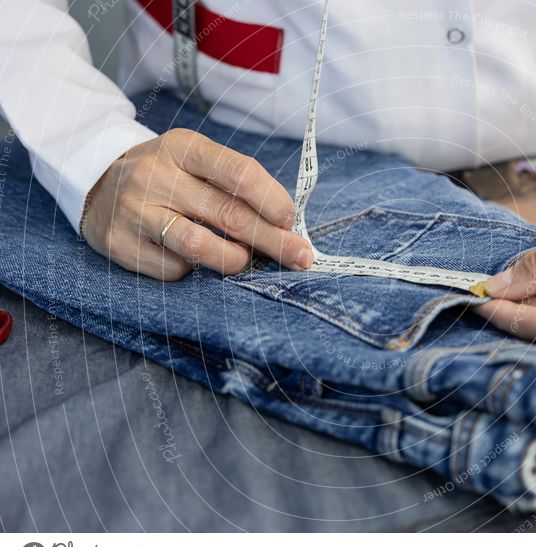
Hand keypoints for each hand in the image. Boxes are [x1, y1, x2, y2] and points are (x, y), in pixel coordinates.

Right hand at [81, 128, 311, 279]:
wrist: (97, 187)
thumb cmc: (167, 178)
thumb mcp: (196, 163)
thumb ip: (236, 187)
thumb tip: (286, 227)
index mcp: (183, 147)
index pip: (238, 172)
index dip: (272, 200)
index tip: (292, 221)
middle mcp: (155, 175)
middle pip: (228, 214)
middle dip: (273, 240)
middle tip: (300, 257)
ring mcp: (133, 210)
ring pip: (200, 246)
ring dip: (235, 260)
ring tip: (244, 261)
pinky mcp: (118, 243)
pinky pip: (173, 269)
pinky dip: (194, 271)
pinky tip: (195, 262)